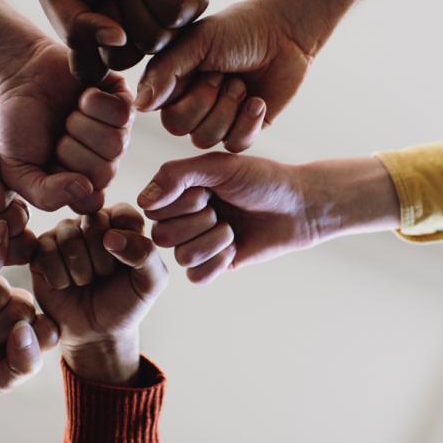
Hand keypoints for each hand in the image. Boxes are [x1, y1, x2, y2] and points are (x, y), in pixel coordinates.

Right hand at [0, 41, 132, 212]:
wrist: (20, 77)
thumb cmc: (18, 125)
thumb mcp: (16, 171)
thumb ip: (44, 194)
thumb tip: (85, 188)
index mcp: (83, 183)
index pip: (91, 201)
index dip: (65, 181)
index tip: (47, 162)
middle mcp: (105, 162)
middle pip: (104, 174)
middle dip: (71, 150)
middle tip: (57, 134)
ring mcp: (118, 133)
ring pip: (115, 144)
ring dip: (81, 125)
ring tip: (68, 115)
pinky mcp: (124, 103)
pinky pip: (121, 113)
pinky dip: (93, 102)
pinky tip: (81, 97)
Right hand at [30, 204, 167, 384]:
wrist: (96, 332)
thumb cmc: (126, 302)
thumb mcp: (151, 282)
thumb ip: (145, 253)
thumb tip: (111, 236)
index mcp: (122, 222)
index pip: (123, 213)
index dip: (125, 243)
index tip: (127, 265)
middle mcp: (92, 221)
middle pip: (93, 222)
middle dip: (102, 259)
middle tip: (104, 276)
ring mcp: (64, 234)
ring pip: (68, 236)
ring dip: (81, 270)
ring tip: (86, 282)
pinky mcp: (41, 250)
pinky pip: (46, 251)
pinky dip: (60, 277)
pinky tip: (66, 285)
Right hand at [39, 0, 206, 83]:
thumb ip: (71, 29)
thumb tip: (114, 41)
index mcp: (103, 42)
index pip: (93, 72)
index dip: (86, 48)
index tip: (82, 13)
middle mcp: (135, 38)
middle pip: (123, 60)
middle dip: (111, 20)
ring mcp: (166, 24)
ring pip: (153, 42)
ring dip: (136, 4)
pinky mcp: (192, 3)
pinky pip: (177, 18)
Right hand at [135, 0, 309, 149]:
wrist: (284, 33)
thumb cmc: (237, 31)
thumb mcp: (196, 43)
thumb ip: (164, 73)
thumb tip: (138, 106)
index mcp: (173, 85)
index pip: (165, 114)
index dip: (188, 97)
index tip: (207, 68)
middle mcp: (190, 106)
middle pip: (182, 130)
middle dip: (208, 101)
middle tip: (225, 75)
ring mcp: (216, 120)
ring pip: (207, 139)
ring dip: (229, 108)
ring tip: (242, 84)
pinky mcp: (243, 130)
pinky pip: (234, 145)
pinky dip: (248, 122)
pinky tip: (258, 101)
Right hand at [138, 153, 400, 283]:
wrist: (299, 206)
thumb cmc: (262, 179)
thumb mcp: (219, 166)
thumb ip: (177, 175)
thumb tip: (142, 202)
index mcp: (178, 191)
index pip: (153, 208)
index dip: (181, 203)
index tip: (208, 190)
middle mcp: (182, 217)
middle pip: (163, 235)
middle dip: (199, 222)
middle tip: (222, 210)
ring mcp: (196, 242)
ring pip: (181, 256)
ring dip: (213, 241)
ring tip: (232, 228)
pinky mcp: (213, 265)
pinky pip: (196, 276)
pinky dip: (217, 262)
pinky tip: (234, 248)